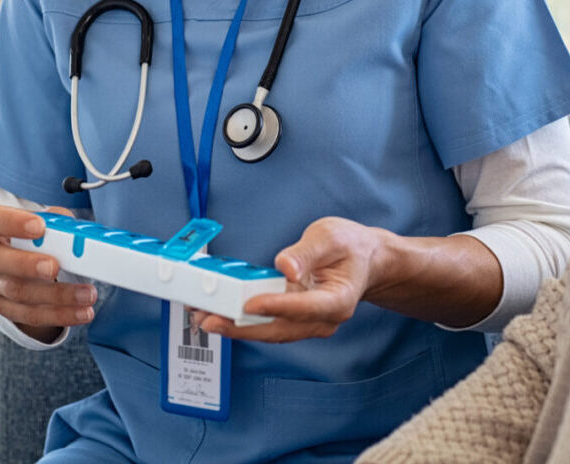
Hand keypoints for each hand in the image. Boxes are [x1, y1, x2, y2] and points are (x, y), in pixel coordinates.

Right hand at [0, 204, 97, 342]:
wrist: (26, 262)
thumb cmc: (37, 235)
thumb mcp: (46, 221)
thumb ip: (57, 221)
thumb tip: (74, 232)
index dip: (10, 222)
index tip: (39, 226)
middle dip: (28, 264)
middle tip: (55, 267)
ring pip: (19, 292)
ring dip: (57, 295)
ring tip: (87, 294)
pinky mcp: (7, 308)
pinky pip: (31, 315)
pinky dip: (60, 314)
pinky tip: (82, 312)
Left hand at [197, 216, 387, 342]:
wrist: (364, 260)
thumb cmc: (350, 247)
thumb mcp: (331, 237)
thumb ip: (307, 251)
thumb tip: (285, 267)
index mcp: (338, 300)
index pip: (304, 307)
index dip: (276, 306)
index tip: (250, 303)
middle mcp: (323, 319)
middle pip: (280, 329)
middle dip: (243, 327)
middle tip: (211, 319)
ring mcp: (308, 322)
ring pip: (270, 331)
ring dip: (237, 327)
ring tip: (205, 318)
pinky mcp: (295, 319)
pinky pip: (268, 324)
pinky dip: (244, 321)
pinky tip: (221, 314)